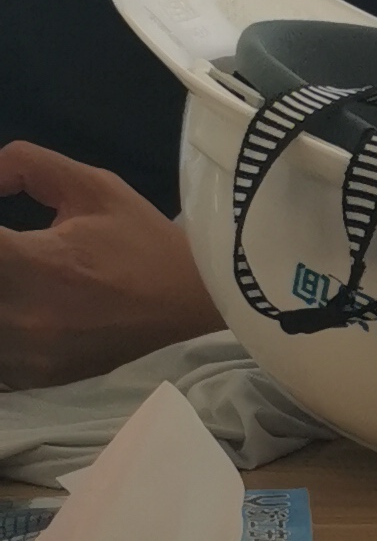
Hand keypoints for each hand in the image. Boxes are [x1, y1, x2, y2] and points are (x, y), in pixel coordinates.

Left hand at [0, 144, 220, 388]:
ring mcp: (30, 354)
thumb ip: (24, 165)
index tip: (6, 235)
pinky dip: (4, 326)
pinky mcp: (37, 376)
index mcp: (40, 262)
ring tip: (17, 278)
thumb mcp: (91, 185)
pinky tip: (21, 307)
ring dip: (0, 293)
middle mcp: (27, 316)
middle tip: (11, 254)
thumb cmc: (143, 240)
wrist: (193, 303)